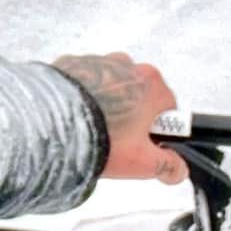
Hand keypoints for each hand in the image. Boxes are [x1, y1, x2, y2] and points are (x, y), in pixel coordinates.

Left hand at [52, 52, 185, 183]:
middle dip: (132, 116)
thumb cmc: (102, 139)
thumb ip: (168, 166)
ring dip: (107, 104)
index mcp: (151, 83)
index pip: (167, 108)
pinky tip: (75, 117)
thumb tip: (178, 169)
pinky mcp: (72, 64)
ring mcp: (98, 62)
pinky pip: (85, 82)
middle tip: (116, 140)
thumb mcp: (143, 163)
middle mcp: (127, 64)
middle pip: (138, 95)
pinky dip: (84, 96)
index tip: (143, 143)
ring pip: (111, 88)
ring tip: (92, 129)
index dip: (157, 130)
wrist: (53, 126)